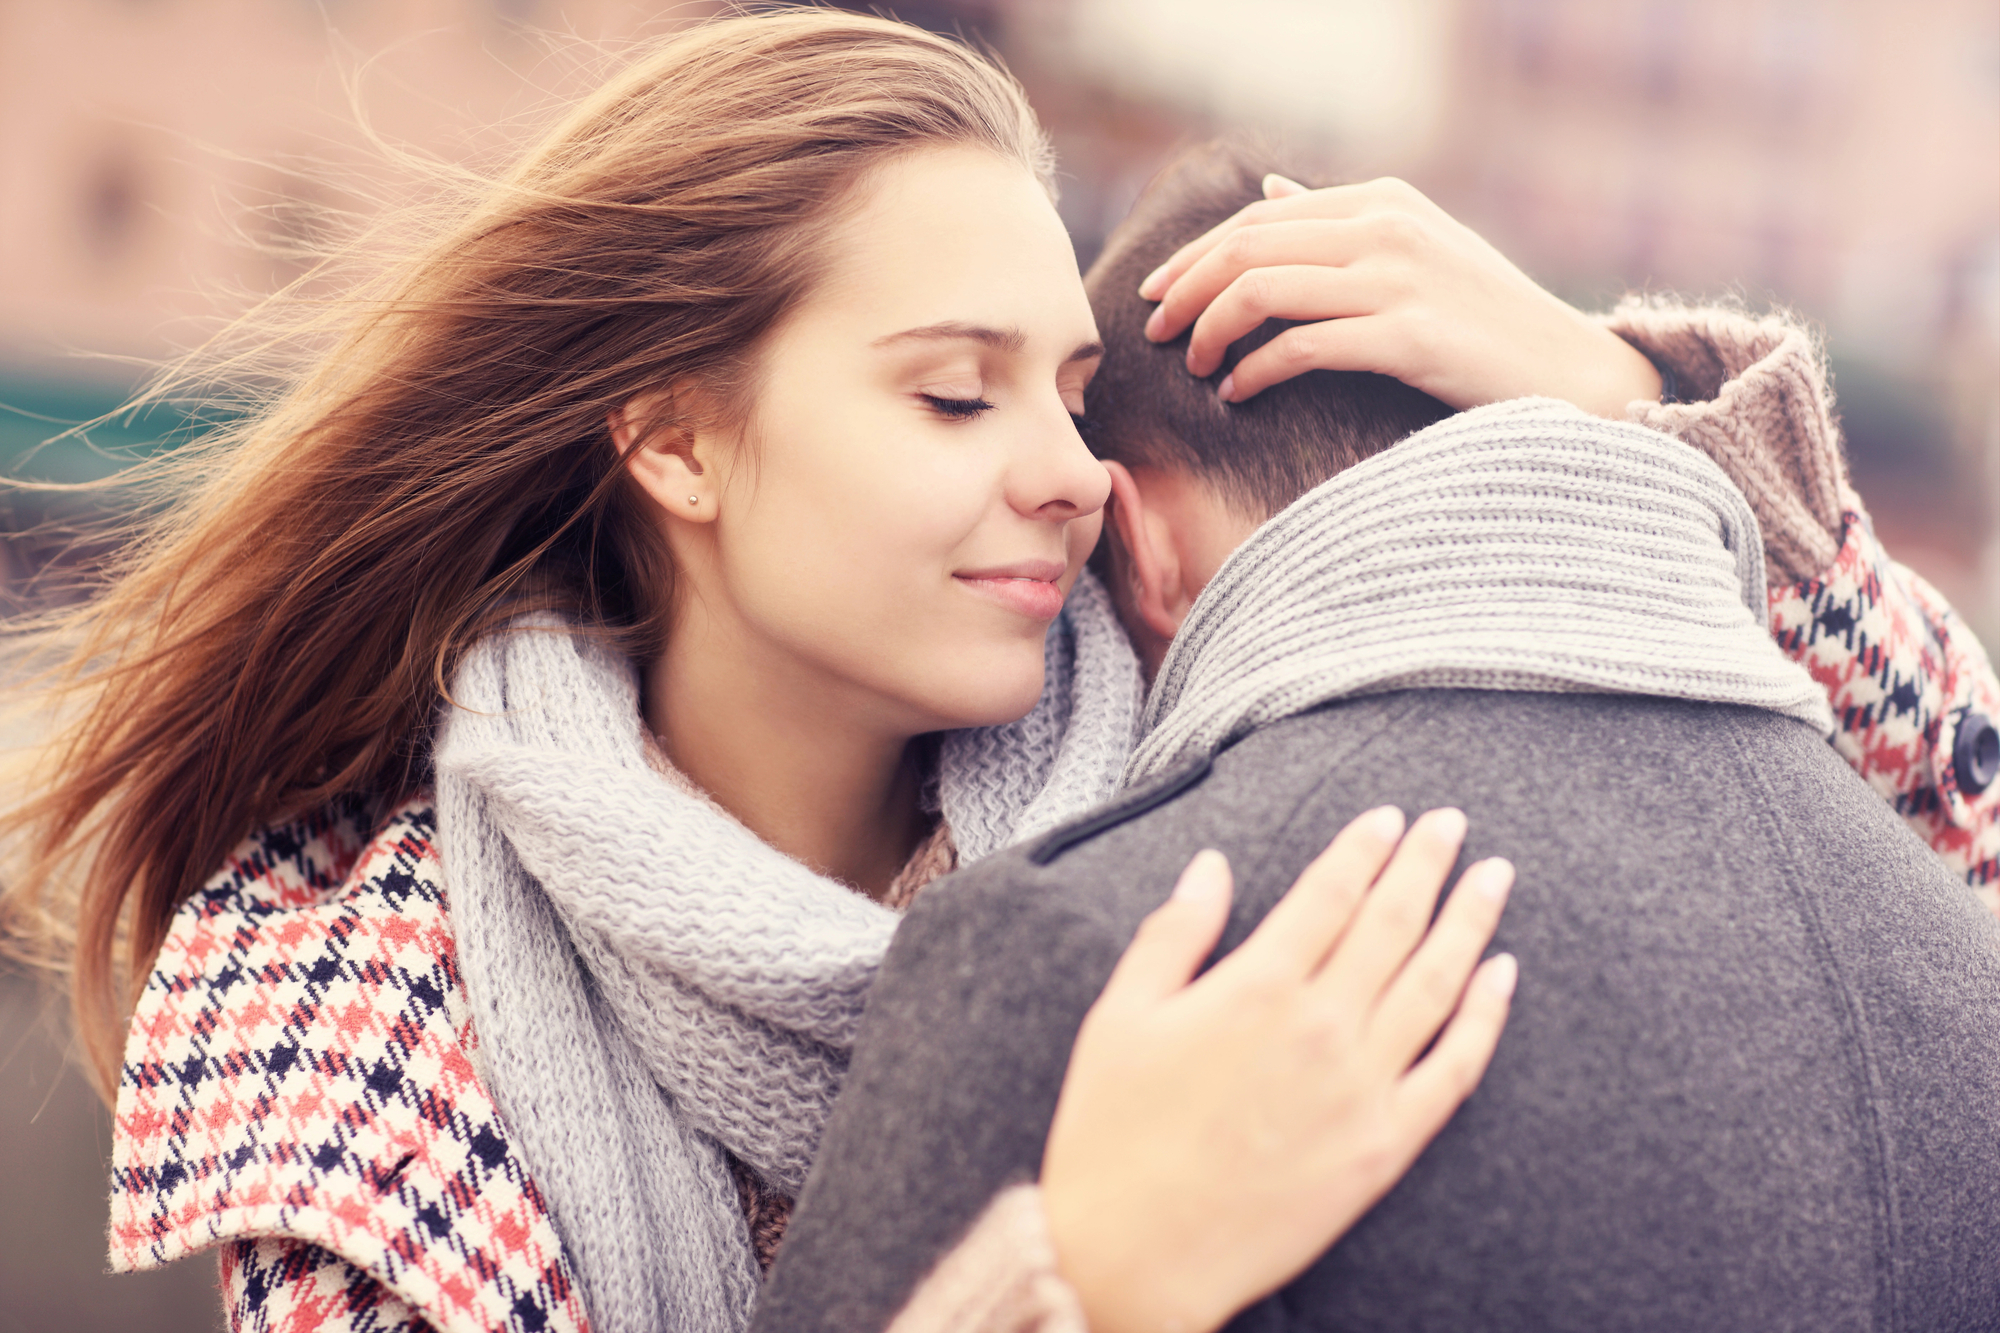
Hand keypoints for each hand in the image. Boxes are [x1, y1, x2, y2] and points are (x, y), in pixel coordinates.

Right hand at [1040, 806, 1516, 1332]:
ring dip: (1470, 922)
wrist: (1134, 1256)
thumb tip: (1213, 865)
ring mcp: (1362, 1088)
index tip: (1388, 816)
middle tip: (1452, 823)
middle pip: (1393, 923)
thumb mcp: (1120, 1016)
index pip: (1329, 893)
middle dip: (1426, 864)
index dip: (1363, 848)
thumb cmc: (1112, 1134)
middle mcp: (1322, 1027)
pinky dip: (1485, 1017)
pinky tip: (1503, 976)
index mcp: (1256, 986)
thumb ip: (1174, 933)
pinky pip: (1453, 1069)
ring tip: (1495, 877)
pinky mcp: (1384, 1146)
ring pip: (1436, 983)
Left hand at [1138, 174, 1661, 416]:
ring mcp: (1399, 279)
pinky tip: (1238, 394)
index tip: (1158, 294)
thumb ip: (1340, 223)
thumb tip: (1268, 192)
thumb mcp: (1416, 249)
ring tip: (1196, 367)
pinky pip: (1299, 347)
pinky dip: (1253, 371)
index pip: (1258, 219)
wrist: (1569, 370)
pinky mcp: (1407, 337)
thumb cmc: (1486, 320)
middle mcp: (1387, 228)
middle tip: (1155, 333)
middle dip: (1186, 291)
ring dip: (1211, 332)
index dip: (1195, 257)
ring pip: (1262, 290)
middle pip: (1248, 247)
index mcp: (1384, 200)